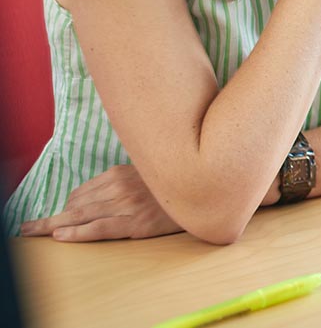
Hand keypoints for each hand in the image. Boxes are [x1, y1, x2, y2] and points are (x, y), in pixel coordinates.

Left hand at [19, 165, 181, 240]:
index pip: (82, 192)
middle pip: (75, 204)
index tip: (50, 217)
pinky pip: (99, 228)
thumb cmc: (173, 186)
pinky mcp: (135, 223)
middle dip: (48, 217)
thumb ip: (123, 180)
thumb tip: (99, 194)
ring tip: (33, 232)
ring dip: (54, 225)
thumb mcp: (145, 175)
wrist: (204, 191)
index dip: (65, 207)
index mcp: (121, 173)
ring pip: (81, 216)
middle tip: (26, 228)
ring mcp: (127, 204)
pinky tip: (59, 236)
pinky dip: (76, 233)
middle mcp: (120, 186)